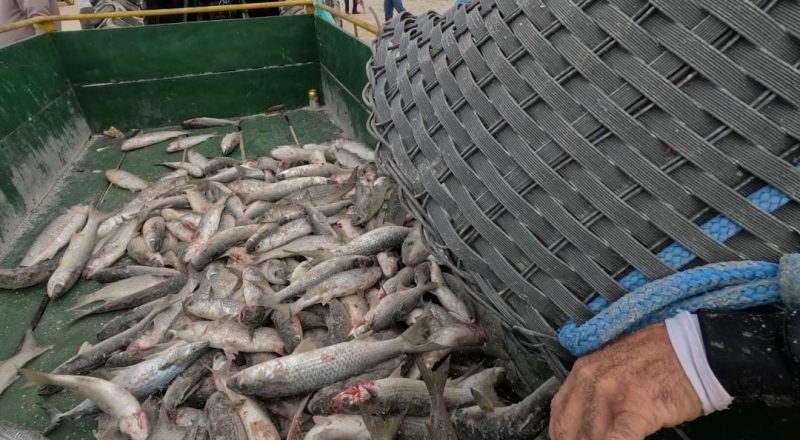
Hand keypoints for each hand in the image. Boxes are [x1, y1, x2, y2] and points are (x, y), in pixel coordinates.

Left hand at [549, 323, 702, 439]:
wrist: (693, 348)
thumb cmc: (658, 358)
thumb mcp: (611, 365)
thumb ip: (592, 391)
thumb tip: (583, 422)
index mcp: (582, 371)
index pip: (559, 415)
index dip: (563, 435)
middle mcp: (591, 381)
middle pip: (571, 430)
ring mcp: (613, 394)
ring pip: (591, 437)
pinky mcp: (637, 409)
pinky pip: (617, 439)